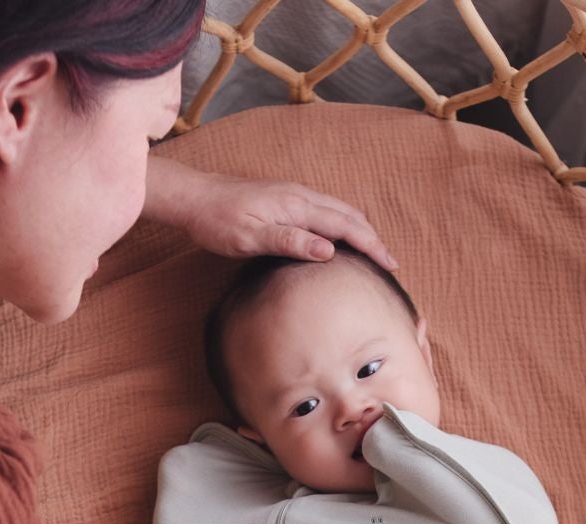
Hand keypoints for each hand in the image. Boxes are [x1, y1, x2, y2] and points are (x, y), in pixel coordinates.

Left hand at [145, 157, 399, 270]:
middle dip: (373, 239)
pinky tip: (340, 238)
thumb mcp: (251, 238)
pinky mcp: (286, 200)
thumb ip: (290, 242)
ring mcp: (294, 195)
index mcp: (298, 206)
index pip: (346, 226)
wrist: (195, 197)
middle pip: (349, 215)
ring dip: (360, 230)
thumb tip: (329, 250)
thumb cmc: (218, 221)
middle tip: (390, 264)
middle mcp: (301, 196)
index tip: (389, 265)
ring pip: (339, 211)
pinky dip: (343, 225)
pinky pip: (325, 211)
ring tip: (373, 252)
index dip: (370, 246)